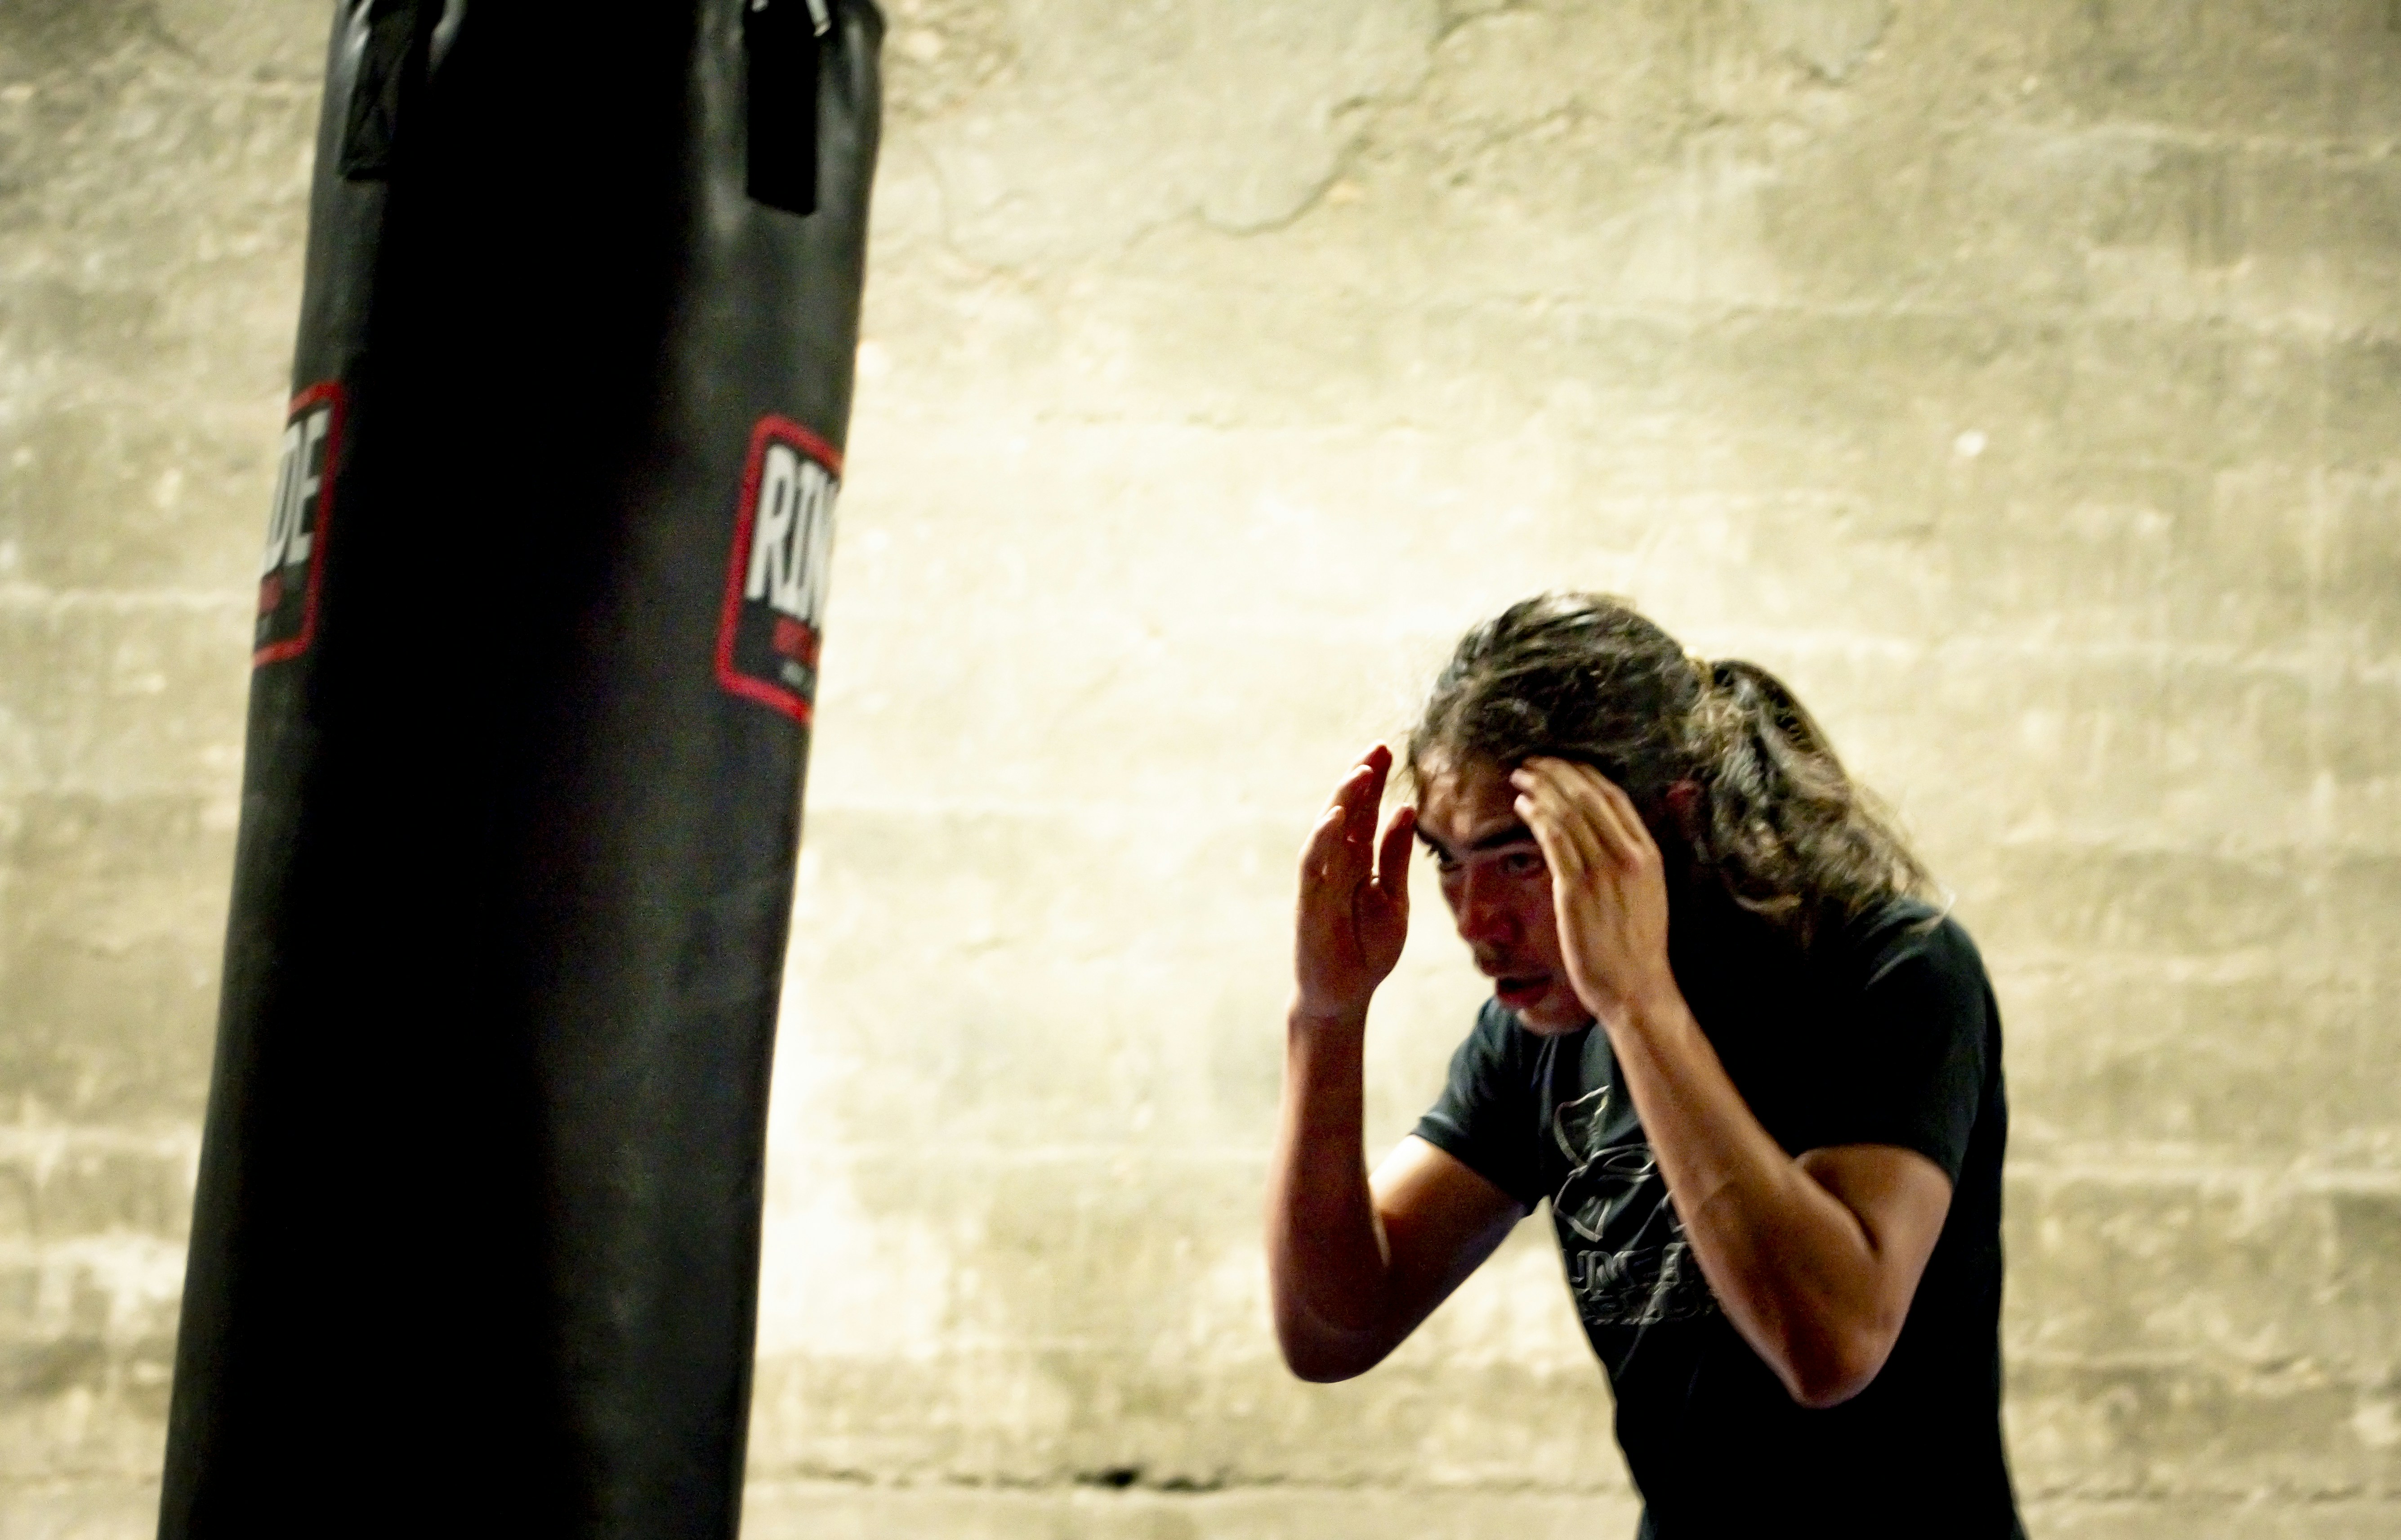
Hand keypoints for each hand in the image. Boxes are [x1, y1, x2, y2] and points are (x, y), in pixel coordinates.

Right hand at [1294, 745, 1415, 1023]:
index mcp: (1360, 862)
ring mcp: (1321, 879)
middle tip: (1379, 748)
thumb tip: (1405, 810)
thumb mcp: (1394, 900)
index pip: (1367, 813)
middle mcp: (1338, 863)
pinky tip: (1337, 815)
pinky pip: (1313, 863)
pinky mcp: (1309, 900)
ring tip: (1362, 771)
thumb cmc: (1367, 949)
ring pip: (1329, 830)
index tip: (1387, 751)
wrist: (1345, 994)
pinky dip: (1323, 838)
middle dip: (1361, 780)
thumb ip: (1394, 859)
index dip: (1375, 783)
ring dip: (1344, 799)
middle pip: (1348, 812)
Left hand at [1509, 758, 1678, 1032]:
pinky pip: (1553, 841)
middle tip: (1532, 761)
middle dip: (1557, 772)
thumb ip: (1632, 857)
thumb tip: (1612, 831)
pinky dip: (1535, 817)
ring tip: (1520, 777)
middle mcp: (1628, 857)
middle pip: (1588, 797)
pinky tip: (1521, 806)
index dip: (1584, 774)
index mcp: (1649, 853)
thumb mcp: (1650, 892)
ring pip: (1567, 814)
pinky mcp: (1576, 892)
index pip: (1614, 797)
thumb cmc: (1637, 945)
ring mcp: (1603, 873)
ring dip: (1540, 789)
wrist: (1636, 988)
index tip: (1562, 764)